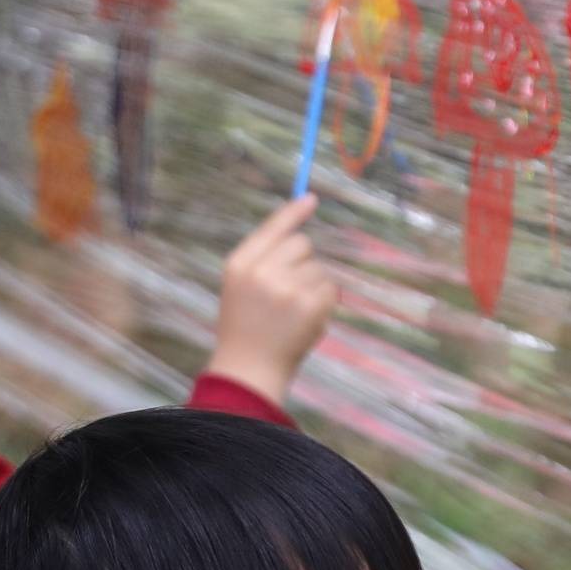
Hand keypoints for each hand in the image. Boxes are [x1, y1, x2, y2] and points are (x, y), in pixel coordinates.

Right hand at [206, 194, 338, 406]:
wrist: (249, 370)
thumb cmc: (246, 328)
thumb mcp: (241, 286)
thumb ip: (264, 258)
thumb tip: (299, 228)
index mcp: (240, 264)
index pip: (273, 228)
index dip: (293, 212)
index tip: (311, 199)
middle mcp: (261, 271)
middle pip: (302, 244)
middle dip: (303, 262)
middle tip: (289, 291)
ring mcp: (286, 288)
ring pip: (318, 268)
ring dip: (314, 287)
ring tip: (293, 313)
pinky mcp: (308, 306)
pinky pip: (330, 289)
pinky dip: (324, 304)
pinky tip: (306, 320)